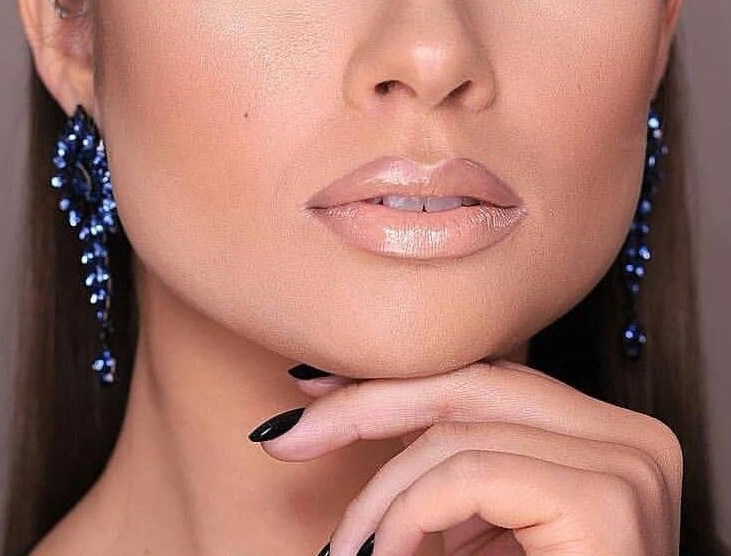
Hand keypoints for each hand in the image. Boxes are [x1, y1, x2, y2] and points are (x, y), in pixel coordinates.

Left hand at [253, 358, 682, 555]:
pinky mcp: (606, 503)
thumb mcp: (487, 535)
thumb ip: (447, 475)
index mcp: (610, 439)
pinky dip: (408, 515)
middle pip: (472, 387)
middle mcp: (633, 439)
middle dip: (368, 406)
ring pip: (459, 434)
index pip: (486, 384)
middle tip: (286, 438)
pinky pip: (468, 477)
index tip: (316, 391)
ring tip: (345, 552)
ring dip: (381, 495)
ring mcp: (628, 465)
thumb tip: (336, 410)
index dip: (396, 381)